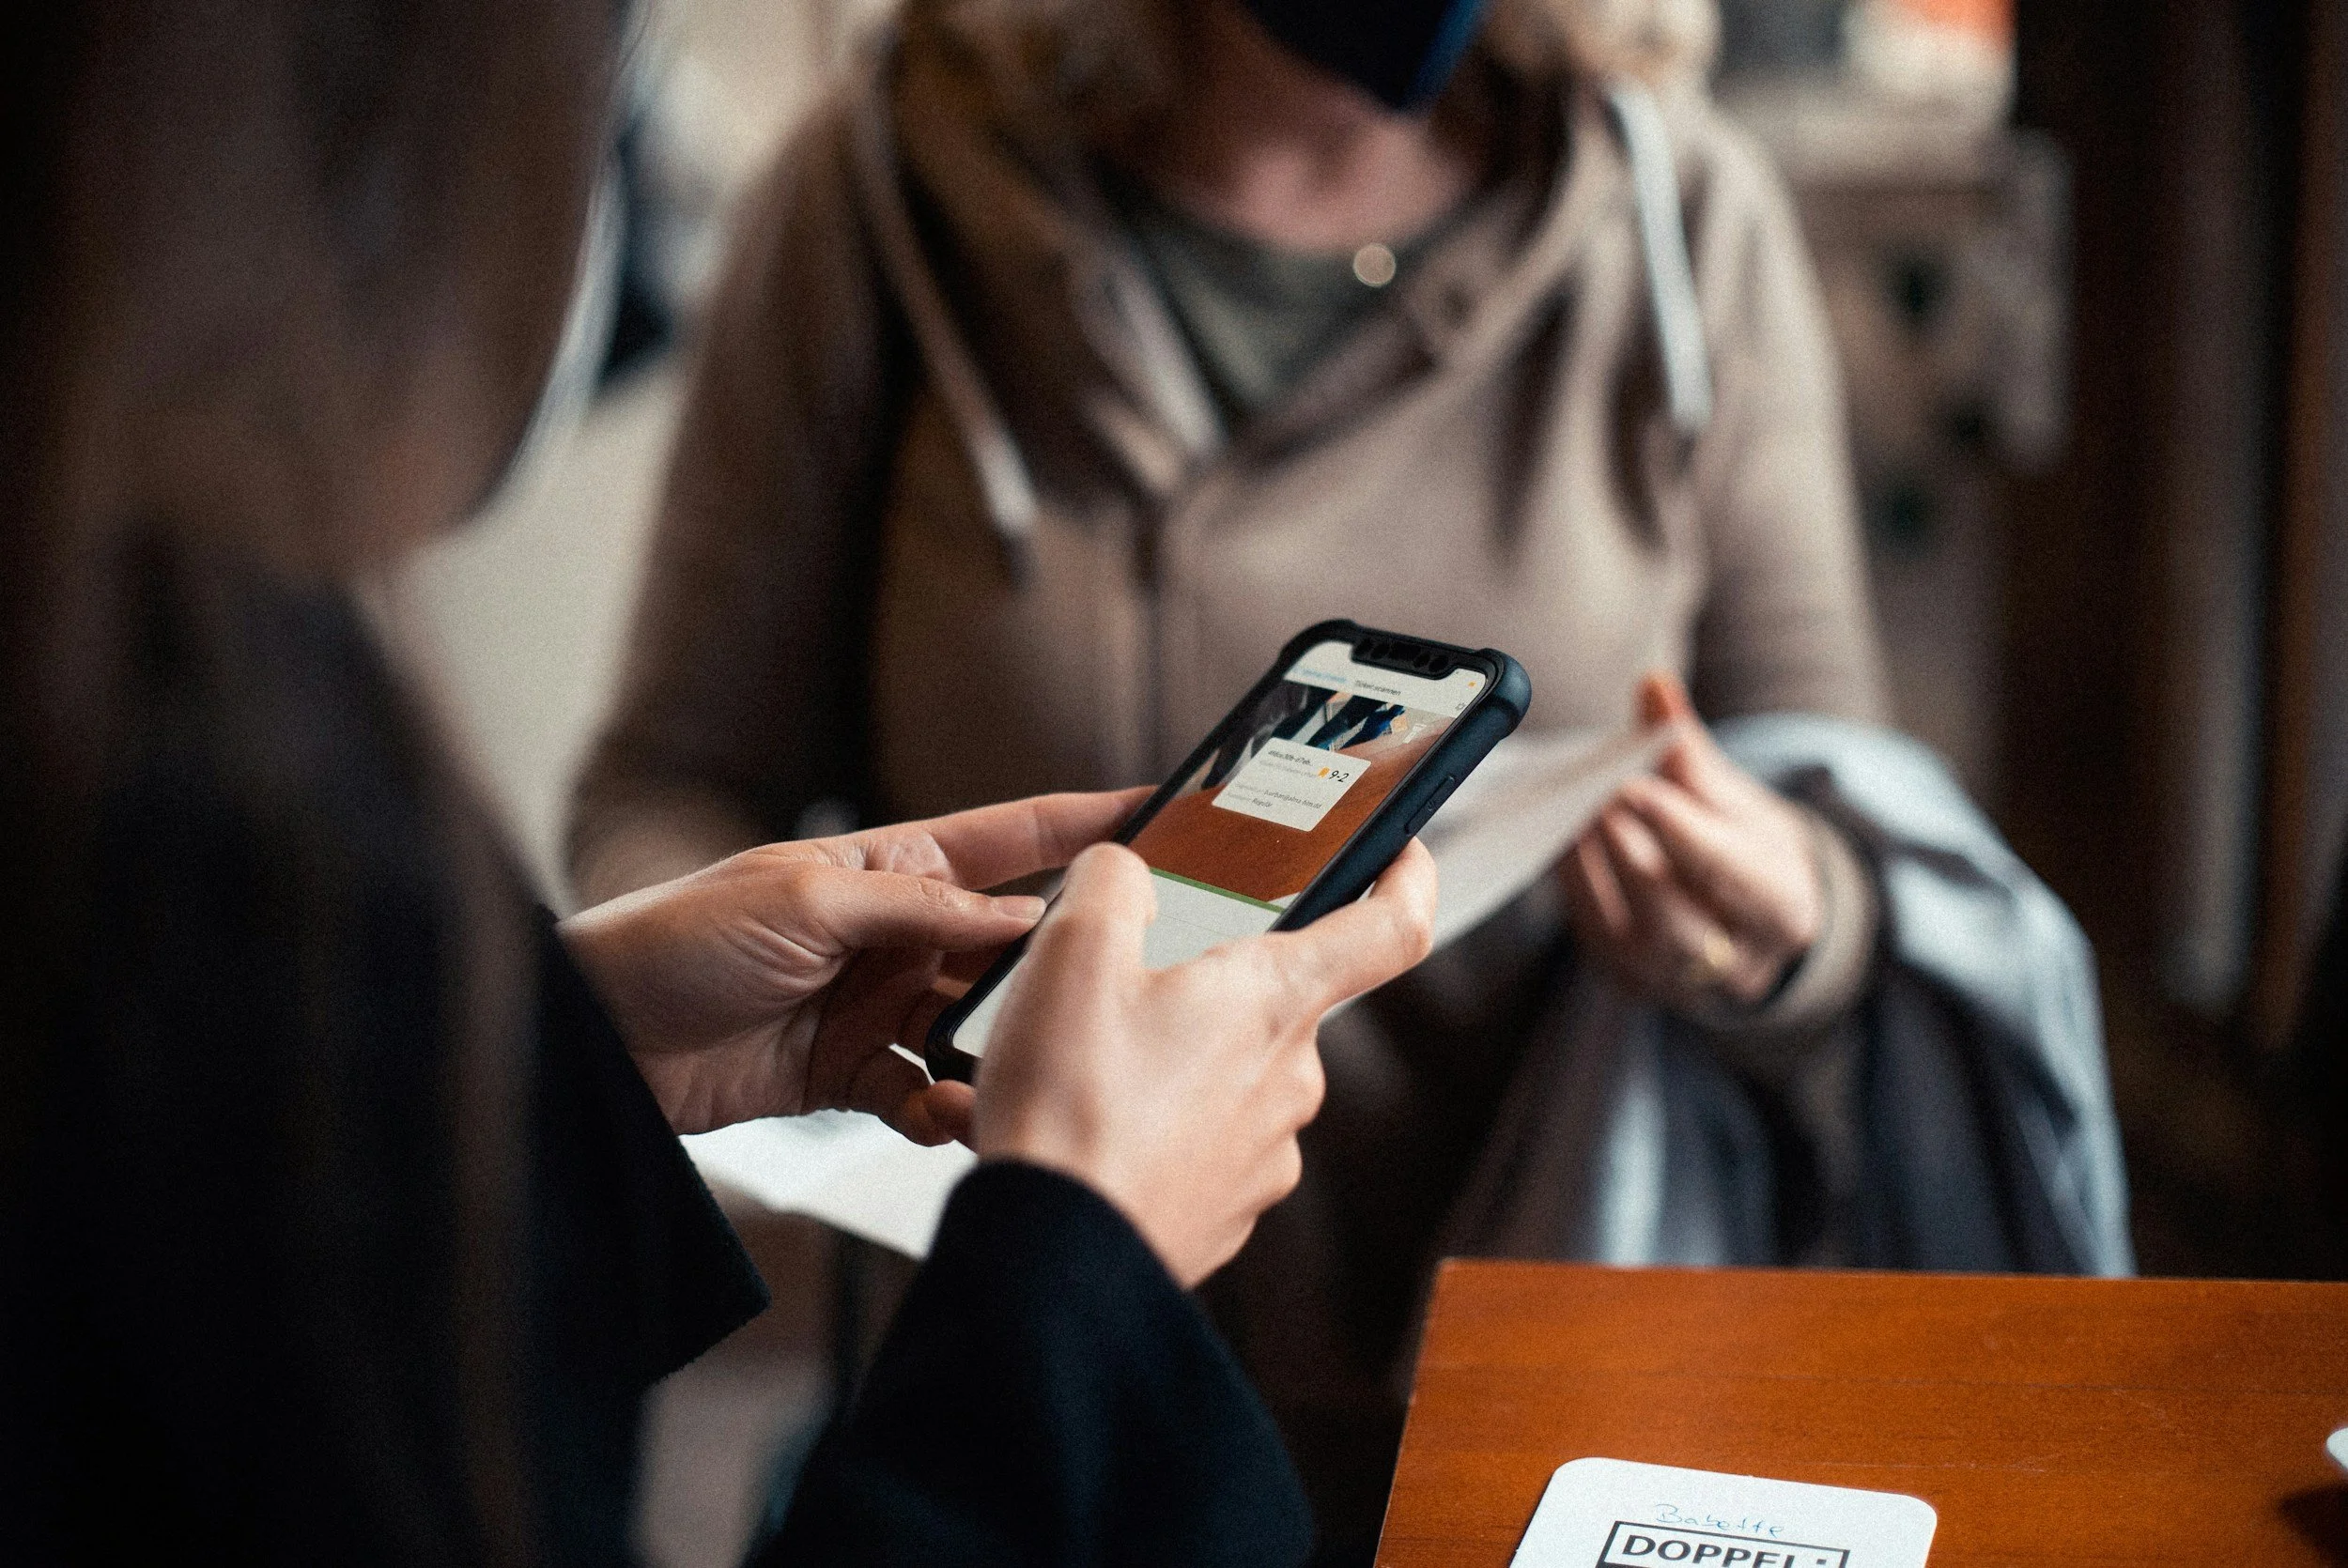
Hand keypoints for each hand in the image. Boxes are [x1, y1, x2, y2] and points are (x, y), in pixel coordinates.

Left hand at [560, 790, 1146, 1138]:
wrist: (599, 1038)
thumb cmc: (679, 938)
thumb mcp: (807, 900)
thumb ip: (923, 911)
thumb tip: (1028, 923)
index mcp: (893, 866)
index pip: (1014, 838)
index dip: (1088, 824)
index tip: (1164, 811)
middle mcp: (899, 934)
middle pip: (1011, 949)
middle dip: (1061, 972)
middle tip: (1115, 994)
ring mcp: (881, 1007)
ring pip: (981, 1031)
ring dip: (1004, 1056)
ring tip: (1027, 1078)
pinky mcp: (855, 1076)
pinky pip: (930, 1096)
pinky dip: (946, 1112)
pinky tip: (952, 1120)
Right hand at [969, 839, 1436, 1287]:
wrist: (1053, 1252)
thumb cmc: (1071, 1102)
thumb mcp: (1073, 951)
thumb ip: (1113, 882)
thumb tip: (1128, 874)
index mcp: (1275, 999)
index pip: (1391, 927)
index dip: (1408, 876)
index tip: (1402, 850)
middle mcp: (1293, 1079)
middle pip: (1276, 1002)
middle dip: (1211, 985)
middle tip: (1128, 984)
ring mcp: (1267, 1155)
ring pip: (1233, 1076)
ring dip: (1175, 1061)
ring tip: (1088, 1067)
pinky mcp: (1230, 1213)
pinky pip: (1205, 1145)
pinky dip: (1159, 1128)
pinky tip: (1095, 1129)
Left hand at [1558, 671, 1820, 1008]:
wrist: (1745, 917)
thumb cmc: (1744, 849)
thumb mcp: (1737, 801)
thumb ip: (1690, 752)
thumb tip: (1653, 687)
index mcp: (1784, 912)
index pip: (1731, 875)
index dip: (1681, 831)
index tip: (1635, 784)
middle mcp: (1734, 964)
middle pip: (1680, 920)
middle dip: (1633, 857)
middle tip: (1595, 797)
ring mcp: (1677, 983)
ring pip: (1632, 935)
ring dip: (1597, 871)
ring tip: (1571, 811)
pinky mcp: (1628, 979)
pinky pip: (1595, 934)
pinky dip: (1575, 885)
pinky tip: (1559, 837)